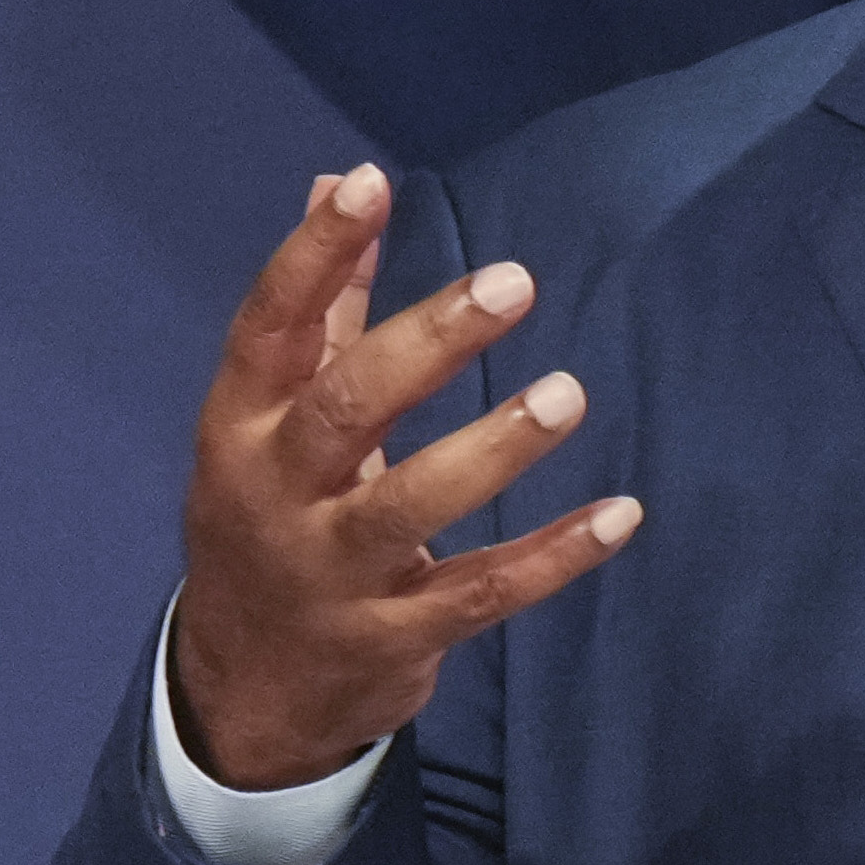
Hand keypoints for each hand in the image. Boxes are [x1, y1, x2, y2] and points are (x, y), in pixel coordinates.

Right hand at [166, 169, 647, 793]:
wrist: (247, 684)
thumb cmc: (275, 515)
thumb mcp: (273, 418)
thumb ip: (322, 306)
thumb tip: (339, 180)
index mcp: (242, 427)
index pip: (268, 328)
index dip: (312, 256)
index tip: (370, 184)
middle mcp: (275, 494)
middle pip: (344, 409)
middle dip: (426, 345)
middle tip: (513, 283)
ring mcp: (331, 572)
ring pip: (409, 505)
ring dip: (494, 448)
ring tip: (569, 393)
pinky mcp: (393, 635)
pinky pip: (480, 593)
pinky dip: (553, 557)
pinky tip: (622, 515)